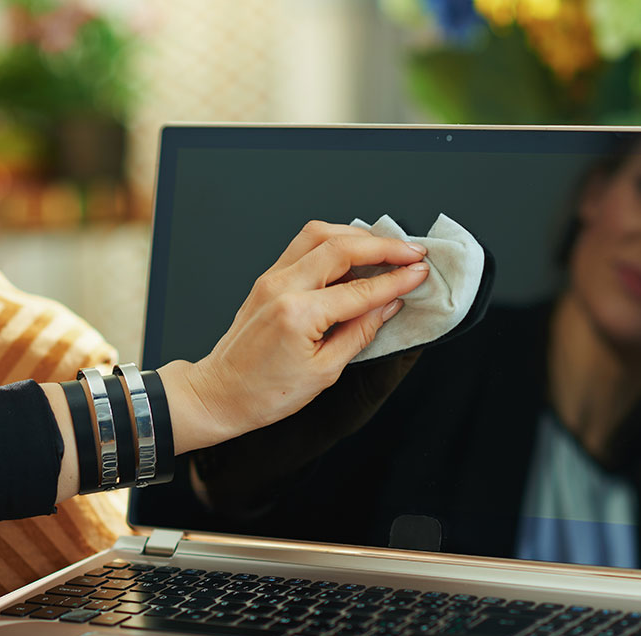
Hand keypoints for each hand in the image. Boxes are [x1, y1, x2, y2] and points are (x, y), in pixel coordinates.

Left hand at [159, 220, 429, 452]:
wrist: (220, 394)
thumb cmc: (265, 393)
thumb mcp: (324, 372)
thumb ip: (360, 332)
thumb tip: (388, 306)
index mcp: (298, 314)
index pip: (361, 289)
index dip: (397, 279)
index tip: (420, 272)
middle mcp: (283, 287)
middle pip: (341, 246)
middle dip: (383, 245)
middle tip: (412, 251)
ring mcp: (271, 278)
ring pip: (319, 235)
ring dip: (357, 236)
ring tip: (386, 247)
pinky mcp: (267, 279)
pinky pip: (303, 246)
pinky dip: (333, 243)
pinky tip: (353, 254)